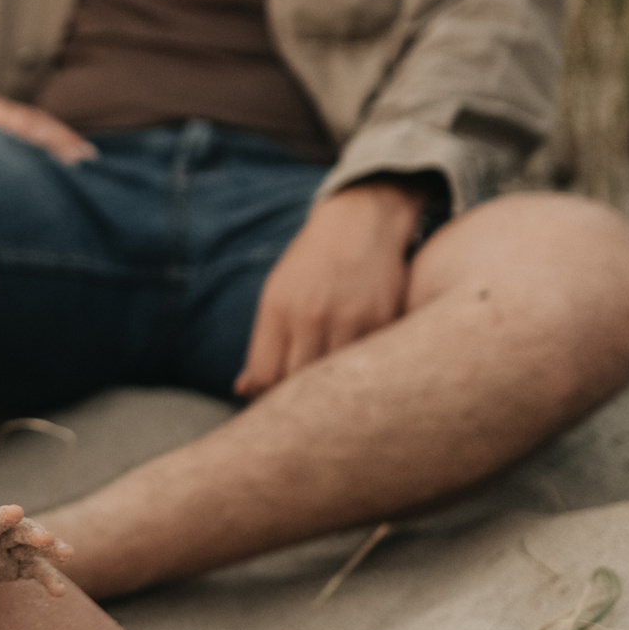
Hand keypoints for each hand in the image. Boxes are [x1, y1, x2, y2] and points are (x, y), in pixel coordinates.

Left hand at [0, 496, 74, 600]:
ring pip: (31, 547)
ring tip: (67, 554)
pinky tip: (60, 592)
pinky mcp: (14, 564)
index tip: (16, 511)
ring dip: (48, 549)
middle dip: (31, 533)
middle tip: (46, 537)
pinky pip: (34, 570)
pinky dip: (47, 579)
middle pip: (15, 531)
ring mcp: (6, 549)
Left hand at [232, 180, 420, 397]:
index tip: (273, 402)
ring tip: (332, 392)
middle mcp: (312, 315)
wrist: (360, 225)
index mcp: (278, 309)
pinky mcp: (385, 321)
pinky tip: (360, 371)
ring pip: (338, 379)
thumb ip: (262, 345)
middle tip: (303, 404)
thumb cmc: (311, 266)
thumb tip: (243, 390)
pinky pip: (370, 364)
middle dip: (298, 399)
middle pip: (299, 383)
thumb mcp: (276, 294)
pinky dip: (363, 373)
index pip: (266, 376)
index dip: (267, 397)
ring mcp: (351, 319)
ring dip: (333, 390)